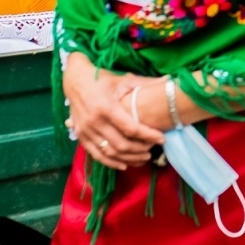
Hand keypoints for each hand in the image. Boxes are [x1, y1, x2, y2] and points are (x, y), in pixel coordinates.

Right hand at [62, 54, 164, 169]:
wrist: (75, 80)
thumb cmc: (102, 79)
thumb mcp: (124, 79)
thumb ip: (146, 83)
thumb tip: (169, 81)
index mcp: (107, 107)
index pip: (131, 128)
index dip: (148, 136)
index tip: (162, 138)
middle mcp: (95, 122)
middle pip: (121, 144)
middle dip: (140, 149)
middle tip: (154, 150)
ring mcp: (86, 131)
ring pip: (109, 152)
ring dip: (128, 158)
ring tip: (144, 158)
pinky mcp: (80, 136)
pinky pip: (96, 155)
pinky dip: (111, 162)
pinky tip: (124, 165)